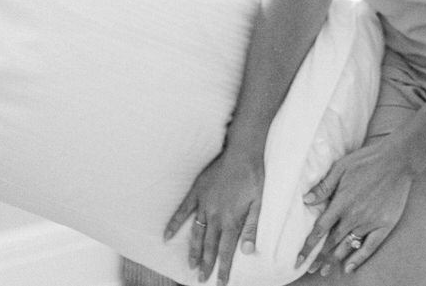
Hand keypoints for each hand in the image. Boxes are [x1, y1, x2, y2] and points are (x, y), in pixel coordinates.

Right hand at [164, 147, 263, 284]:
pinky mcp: (197, 192)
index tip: (221, 283)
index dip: (224, 268)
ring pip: (196, 233)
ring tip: (191, 265)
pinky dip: (174, 223)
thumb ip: (253, 227)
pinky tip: (166, 236)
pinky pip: (182, 210)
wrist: (242, 152)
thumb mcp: (259, 203)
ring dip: (193, 250)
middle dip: (206, 264)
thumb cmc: (254, 177)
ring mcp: (204, 204)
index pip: (226, 250)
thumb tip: (248, 251)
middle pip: (209, 245)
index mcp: (232, 219)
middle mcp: (215, 215)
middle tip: (202, 279)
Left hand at [298, 138, 413, 276]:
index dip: (308, 247)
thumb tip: (305, 200)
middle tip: (310, 269)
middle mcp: (354, 216)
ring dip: (335, 260)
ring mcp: (370, 222)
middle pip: (332, 242)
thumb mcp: (341, 167)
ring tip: (324, 271)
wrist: (398, 161)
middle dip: (319, 258)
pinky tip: (349, 267)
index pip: (319, 230)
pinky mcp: (384, 225)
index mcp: (341, 202)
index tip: (297, 260)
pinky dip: (359, 259)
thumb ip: (324, 186)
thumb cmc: (367, 160)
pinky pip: (370, 247)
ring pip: (348, 246)